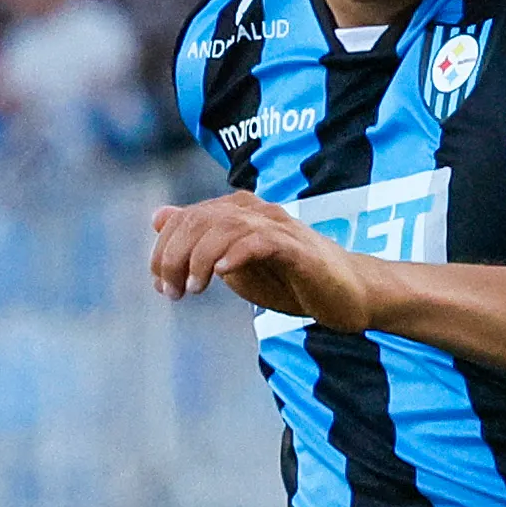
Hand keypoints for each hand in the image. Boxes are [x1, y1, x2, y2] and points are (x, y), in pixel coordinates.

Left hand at [149, 194, 373, 326]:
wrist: (347, 295)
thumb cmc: (292, 280)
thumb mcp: (234, 262)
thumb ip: (199, 241)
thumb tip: (158, 217)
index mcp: (237, 213)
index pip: (185, 218)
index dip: (164, 251)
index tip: (161, 286)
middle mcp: (255, 211)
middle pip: (199, 220)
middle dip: (175, 257)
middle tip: (171, 293)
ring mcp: (277, 227)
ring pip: (225, 227)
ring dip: (200, 259)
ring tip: (193, 289)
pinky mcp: (297, 249)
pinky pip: (260, 241)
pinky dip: (236, 254)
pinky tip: (221, 273)